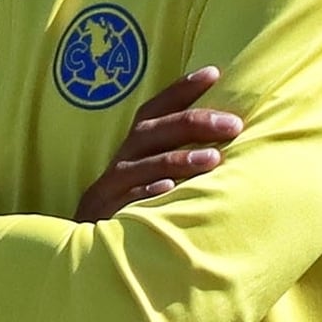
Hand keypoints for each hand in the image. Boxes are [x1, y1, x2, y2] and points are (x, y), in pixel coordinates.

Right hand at [75, 67, 242, 222]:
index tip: (213, 74)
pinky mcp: (108, 214)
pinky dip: (147, 194)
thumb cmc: (135, 202)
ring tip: (213, 159)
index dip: (182, 89)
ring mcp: (113, 186)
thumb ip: (180, 153)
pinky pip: (128, 201)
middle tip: (233, 124)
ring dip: (177, 159)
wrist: (88, 247)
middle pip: (153, 131)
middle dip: (193, 123)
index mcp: (136, 145)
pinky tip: (170, 190)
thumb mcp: (151, 172)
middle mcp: (124, 159)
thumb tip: (228, 134)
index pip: (156, 109)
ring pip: (142, 165)